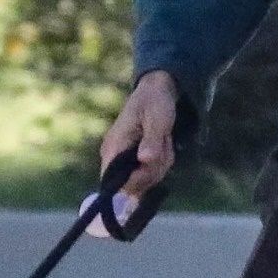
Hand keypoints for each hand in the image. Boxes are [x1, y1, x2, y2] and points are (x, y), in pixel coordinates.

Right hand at [98, 71, 180, 217]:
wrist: (157, 92)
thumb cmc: (154, 102)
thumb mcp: (157, 119)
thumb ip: (151, 140)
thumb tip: (145, 160)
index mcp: (114, 147)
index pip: (114, 182)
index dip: (136, 180)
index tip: (153, 162)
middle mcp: (114, 157)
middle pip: (133, 186)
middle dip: (154, 170)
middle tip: (163, 144)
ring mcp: (124, 160)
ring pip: (145, 181)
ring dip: (161, 164)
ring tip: (163, 140)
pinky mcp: (135, 161)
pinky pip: (149, 174)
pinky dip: (161, 163)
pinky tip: (164, 145)